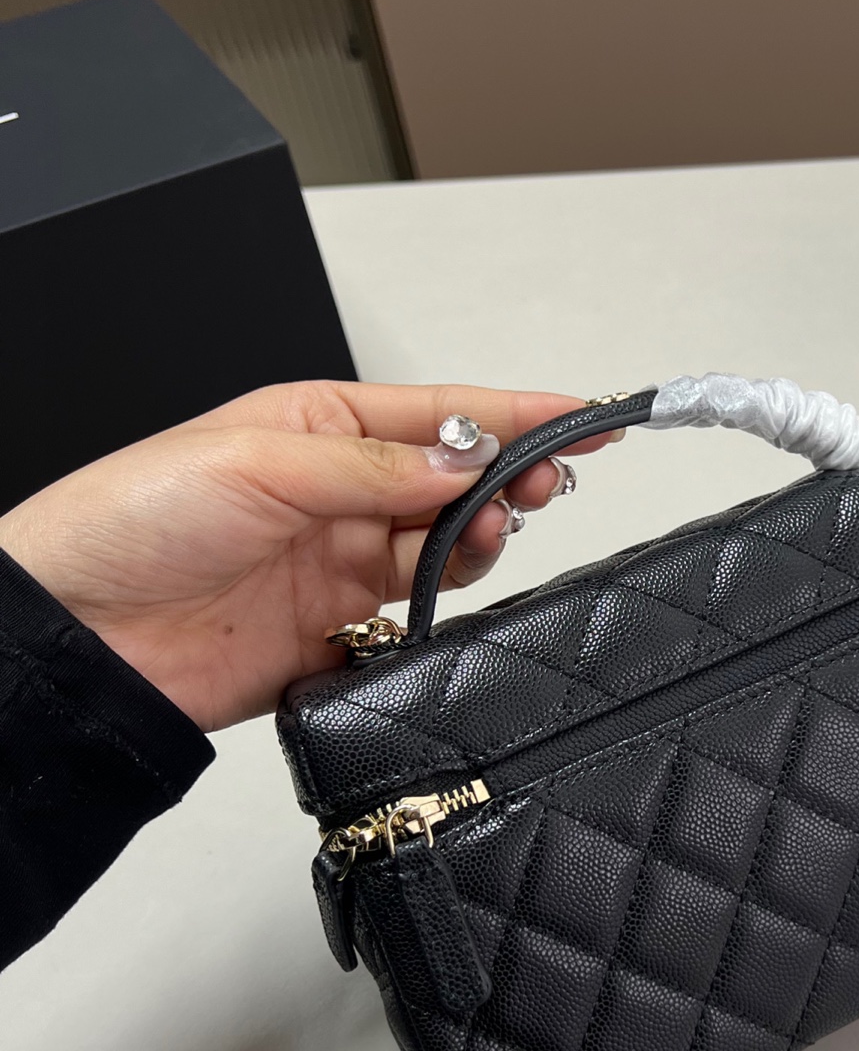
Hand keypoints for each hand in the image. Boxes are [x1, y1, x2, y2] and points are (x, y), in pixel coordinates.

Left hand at [0, 379, 615, 731]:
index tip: (591, 415)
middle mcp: (335, 493)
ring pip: (448, 550)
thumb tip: (463, 465)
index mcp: (317, 426)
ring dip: (480, 542)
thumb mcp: (254, 462)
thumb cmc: (127, 520)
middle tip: (547, 487)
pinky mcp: (334, 636)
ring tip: (486, 540)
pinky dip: (446, 614)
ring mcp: (337, 565)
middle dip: (512, 480)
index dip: (521, 414)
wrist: (76, 635)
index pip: (441, 414)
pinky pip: (418, 622)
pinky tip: (449, 602)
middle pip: (457, 484)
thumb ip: (371, 468)